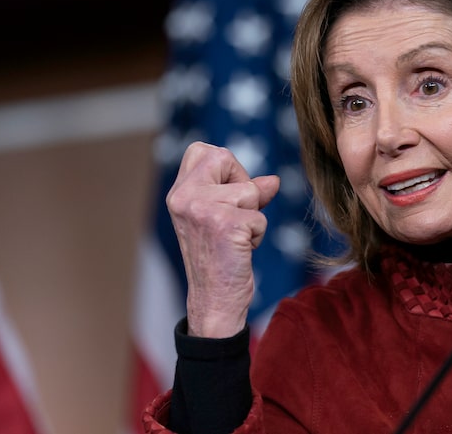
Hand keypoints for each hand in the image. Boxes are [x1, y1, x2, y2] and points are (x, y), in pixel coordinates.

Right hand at [166, 142, 279, 337]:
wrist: (214, 301)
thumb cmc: (219, 259)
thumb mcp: (224, 218)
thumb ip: (245, 193)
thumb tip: (272, 181)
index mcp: (178, 193)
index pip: (202, 149)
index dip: (226, 168)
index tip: (228, 195)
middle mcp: (183, 198)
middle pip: (224, 156)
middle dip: (242, 184)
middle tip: (234, 216)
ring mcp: (202, 210)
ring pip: (249, 191)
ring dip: (253, 216)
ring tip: (236, 238)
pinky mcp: (225, 225)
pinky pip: (260, 216)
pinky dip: (258, 234)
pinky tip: (241, 250)